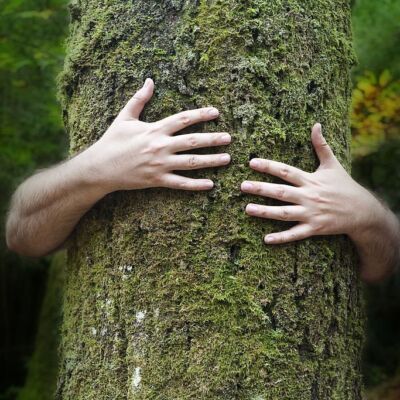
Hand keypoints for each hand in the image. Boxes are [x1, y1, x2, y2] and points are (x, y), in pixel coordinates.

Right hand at [82, 78, 230, 192]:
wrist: (99, 168)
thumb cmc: (112, 141)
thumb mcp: (124, 117)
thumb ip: (139, 99)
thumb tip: (149, 80)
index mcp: (155, 129)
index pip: (183, 119)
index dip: (201, 114)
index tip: (216, 112)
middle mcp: (160, 146)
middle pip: (193, 141)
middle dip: (213, 139)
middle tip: (229, 138)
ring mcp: (160, 165)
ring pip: (191, 162)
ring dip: (211, 161)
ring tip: (227, 159)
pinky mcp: (157, 180)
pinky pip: (180, 183)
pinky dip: (196, 185)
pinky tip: (211, 184)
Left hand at [241, 123, 378, 244]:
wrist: (362, 211)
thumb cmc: (344, 186)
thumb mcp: (333, 164)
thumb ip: (321, 146)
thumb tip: (316, 125)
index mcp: (310, 180)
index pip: (286, 171)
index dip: (269, 166)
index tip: (252, 162)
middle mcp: (309, 196)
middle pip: (281, 192)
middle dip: (261, 189)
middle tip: (242, 186)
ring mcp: (311, 214)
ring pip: (284, 213)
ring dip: (265, 212)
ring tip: (247, 209)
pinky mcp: (314, 228)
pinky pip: (295, 234)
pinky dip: (281, 238)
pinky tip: (266, 239)